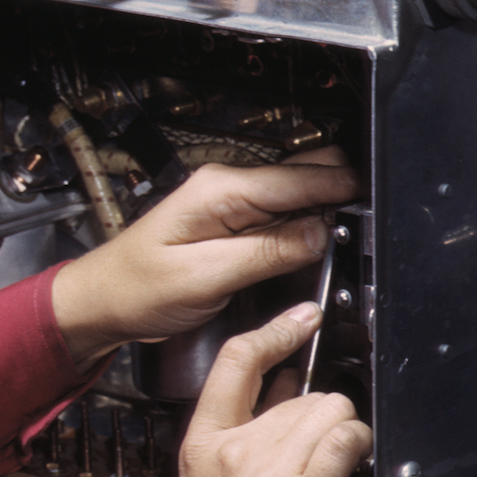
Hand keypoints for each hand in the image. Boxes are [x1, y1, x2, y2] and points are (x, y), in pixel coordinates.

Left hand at [48, 152, 356, 364]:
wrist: (104, 301)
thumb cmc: (138, 288)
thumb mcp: (206, 276)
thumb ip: (265, 252)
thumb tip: (318, 235)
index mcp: (222, 190)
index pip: (300, 178)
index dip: (341, 192)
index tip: (372, 209)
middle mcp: (229, 186)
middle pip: (306, 174)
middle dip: (338, 199)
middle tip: (360, 234)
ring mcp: (231, 202)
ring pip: (297, 196)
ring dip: (321, 216)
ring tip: (339, 245)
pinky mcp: (233, 222)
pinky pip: (281, 215)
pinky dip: (302, 228)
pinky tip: (309, 249)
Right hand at [162, 304, 372, 476]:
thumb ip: (240, 446)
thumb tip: (283, 395)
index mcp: (199, 448)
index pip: (235, 363)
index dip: (275, 331)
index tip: (303, 317)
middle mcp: (229, 452)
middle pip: (300, 393)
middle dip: (322, 420)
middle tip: (319, 465)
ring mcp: (264, 472)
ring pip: (329, 411)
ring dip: (343, 437)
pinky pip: (346, 439)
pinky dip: (358, 449)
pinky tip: (349, 476)